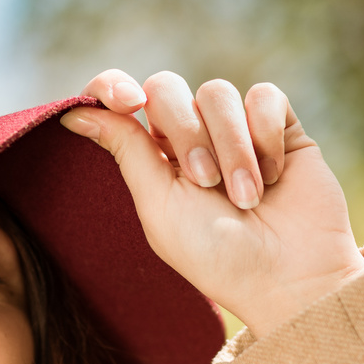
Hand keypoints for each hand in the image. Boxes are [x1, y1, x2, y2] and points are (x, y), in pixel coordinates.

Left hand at [62, 69, 363, 338]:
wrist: (291, 275)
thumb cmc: (217, 255)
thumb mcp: (159, 206)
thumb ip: (125, 150)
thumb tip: (73, 111)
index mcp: (153, 158)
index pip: (120, 100)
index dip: (113, 87)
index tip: (125, 102)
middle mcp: (191, 138)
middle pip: (166, 89)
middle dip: (184, 131)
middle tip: (206, 182)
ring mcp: (235, 130)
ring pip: (216, 93)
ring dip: (230, 146)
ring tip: (247, 196)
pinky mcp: (280, 126)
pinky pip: (264, 95)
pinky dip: (265, 135)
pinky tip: (273, 175)